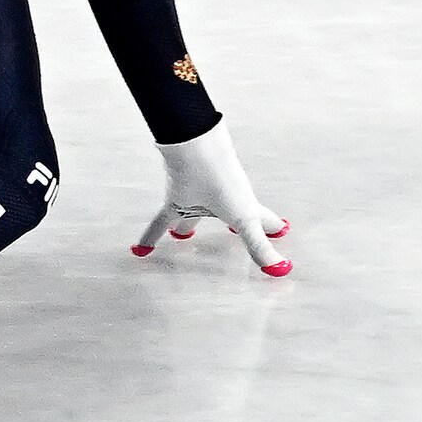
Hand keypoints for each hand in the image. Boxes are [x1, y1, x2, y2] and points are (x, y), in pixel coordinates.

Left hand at [131, 119, 290, 275]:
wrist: (197, 151)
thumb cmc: (224, 182)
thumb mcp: (244, 220)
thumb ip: (258, 246)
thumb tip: (281, 269)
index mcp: (243, 207)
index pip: (264, 220)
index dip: (272, 227)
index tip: (281, 229)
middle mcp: (222, 201)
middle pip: (229, 215)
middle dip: (231, 224)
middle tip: (233, 230)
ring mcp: (198, 197)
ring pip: (193, 215)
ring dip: (188, 224)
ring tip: (181, 234)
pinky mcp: (175, 197)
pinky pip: (159, 223)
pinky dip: (150, 239)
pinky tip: (139, 250)